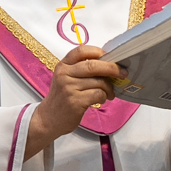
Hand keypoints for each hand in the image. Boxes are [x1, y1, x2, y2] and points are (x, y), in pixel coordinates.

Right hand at [24, 43, 124, 158]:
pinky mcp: (75, 101)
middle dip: (112, 68)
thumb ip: (81, 70)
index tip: (110, 57)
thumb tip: (109, 65)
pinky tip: (102, 100)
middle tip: (123, 73)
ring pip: (99, 82)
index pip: (81, 51)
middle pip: (93, 65)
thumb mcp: (66, 79)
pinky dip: (104, 97)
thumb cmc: (62, 98)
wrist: (48, 119)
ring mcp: (69, 88)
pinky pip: (98, 94)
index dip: (98, 52)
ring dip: (109, 88)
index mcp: (63, 65)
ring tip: (109, 93)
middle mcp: (64, 74)